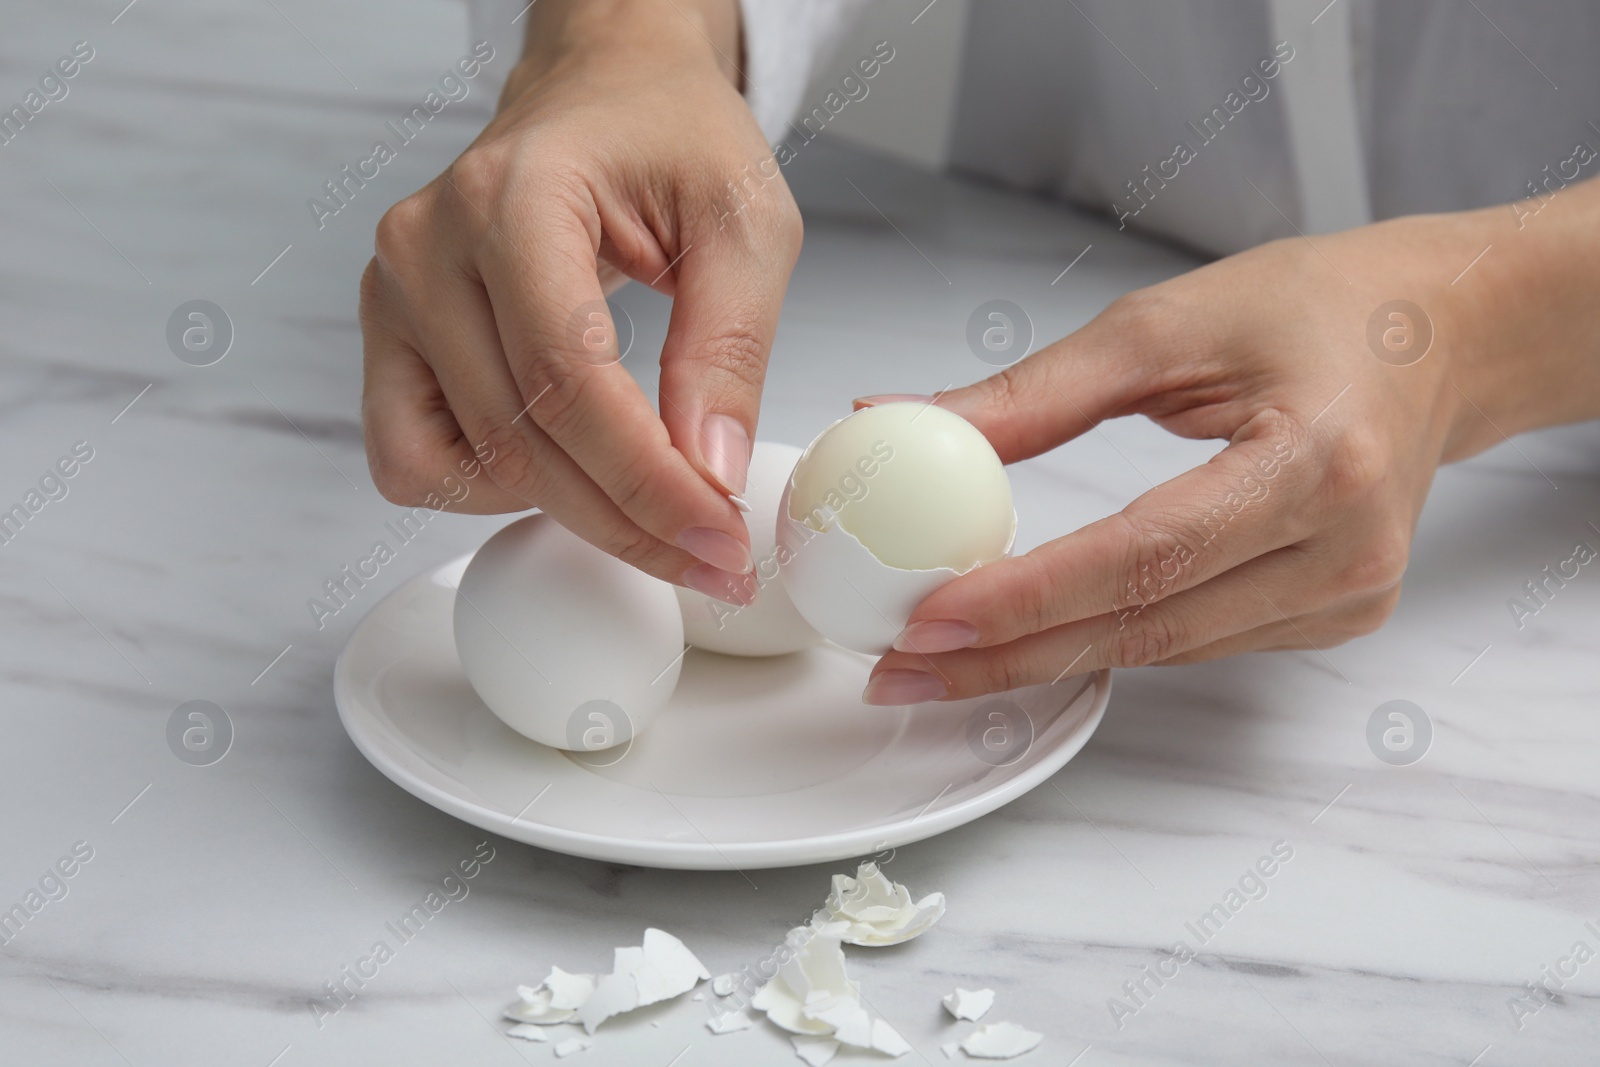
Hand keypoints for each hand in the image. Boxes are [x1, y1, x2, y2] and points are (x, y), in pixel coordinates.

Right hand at [359, 0, 800, 603]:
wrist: (605, 94)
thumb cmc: (672, 138)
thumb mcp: (746, 222)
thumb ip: (729, 346)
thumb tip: (709, 473)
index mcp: (513, 197)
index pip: (568, 380)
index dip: (648, 482)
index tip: (720, 539)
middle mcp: (428, 248)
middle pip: (521, 442)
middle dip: (629, 520)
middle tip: (714, 555)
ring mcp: (394, 295)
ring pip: (467, 468)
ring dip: (569, 510)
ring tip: (650, 499)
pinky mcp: (390, 336)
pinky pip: (412, 460)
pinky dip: (490, 489)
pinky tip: (565, 464)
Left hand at [862, 189, 1599, 703]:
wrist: (1435, 335)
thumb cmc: (1317, 308)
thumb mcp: (1165, 325)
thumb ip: (1034, 393)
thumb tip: (907, 420)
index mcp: (1316, 460)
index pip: (1147, 555)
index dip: (1030, 597)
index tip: (931, 618)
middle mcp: (1344, 548)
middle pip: (1147, 626)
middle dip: (1010, 655)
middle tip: (902, 667)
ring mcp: (1348, 594)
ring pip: (1164, 649)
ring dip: (1046, 658)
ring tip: (940, 659)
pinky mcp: (1336, 614)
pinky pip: (1195, 642)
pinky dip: (1109, 640)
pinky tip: (1034, 638)